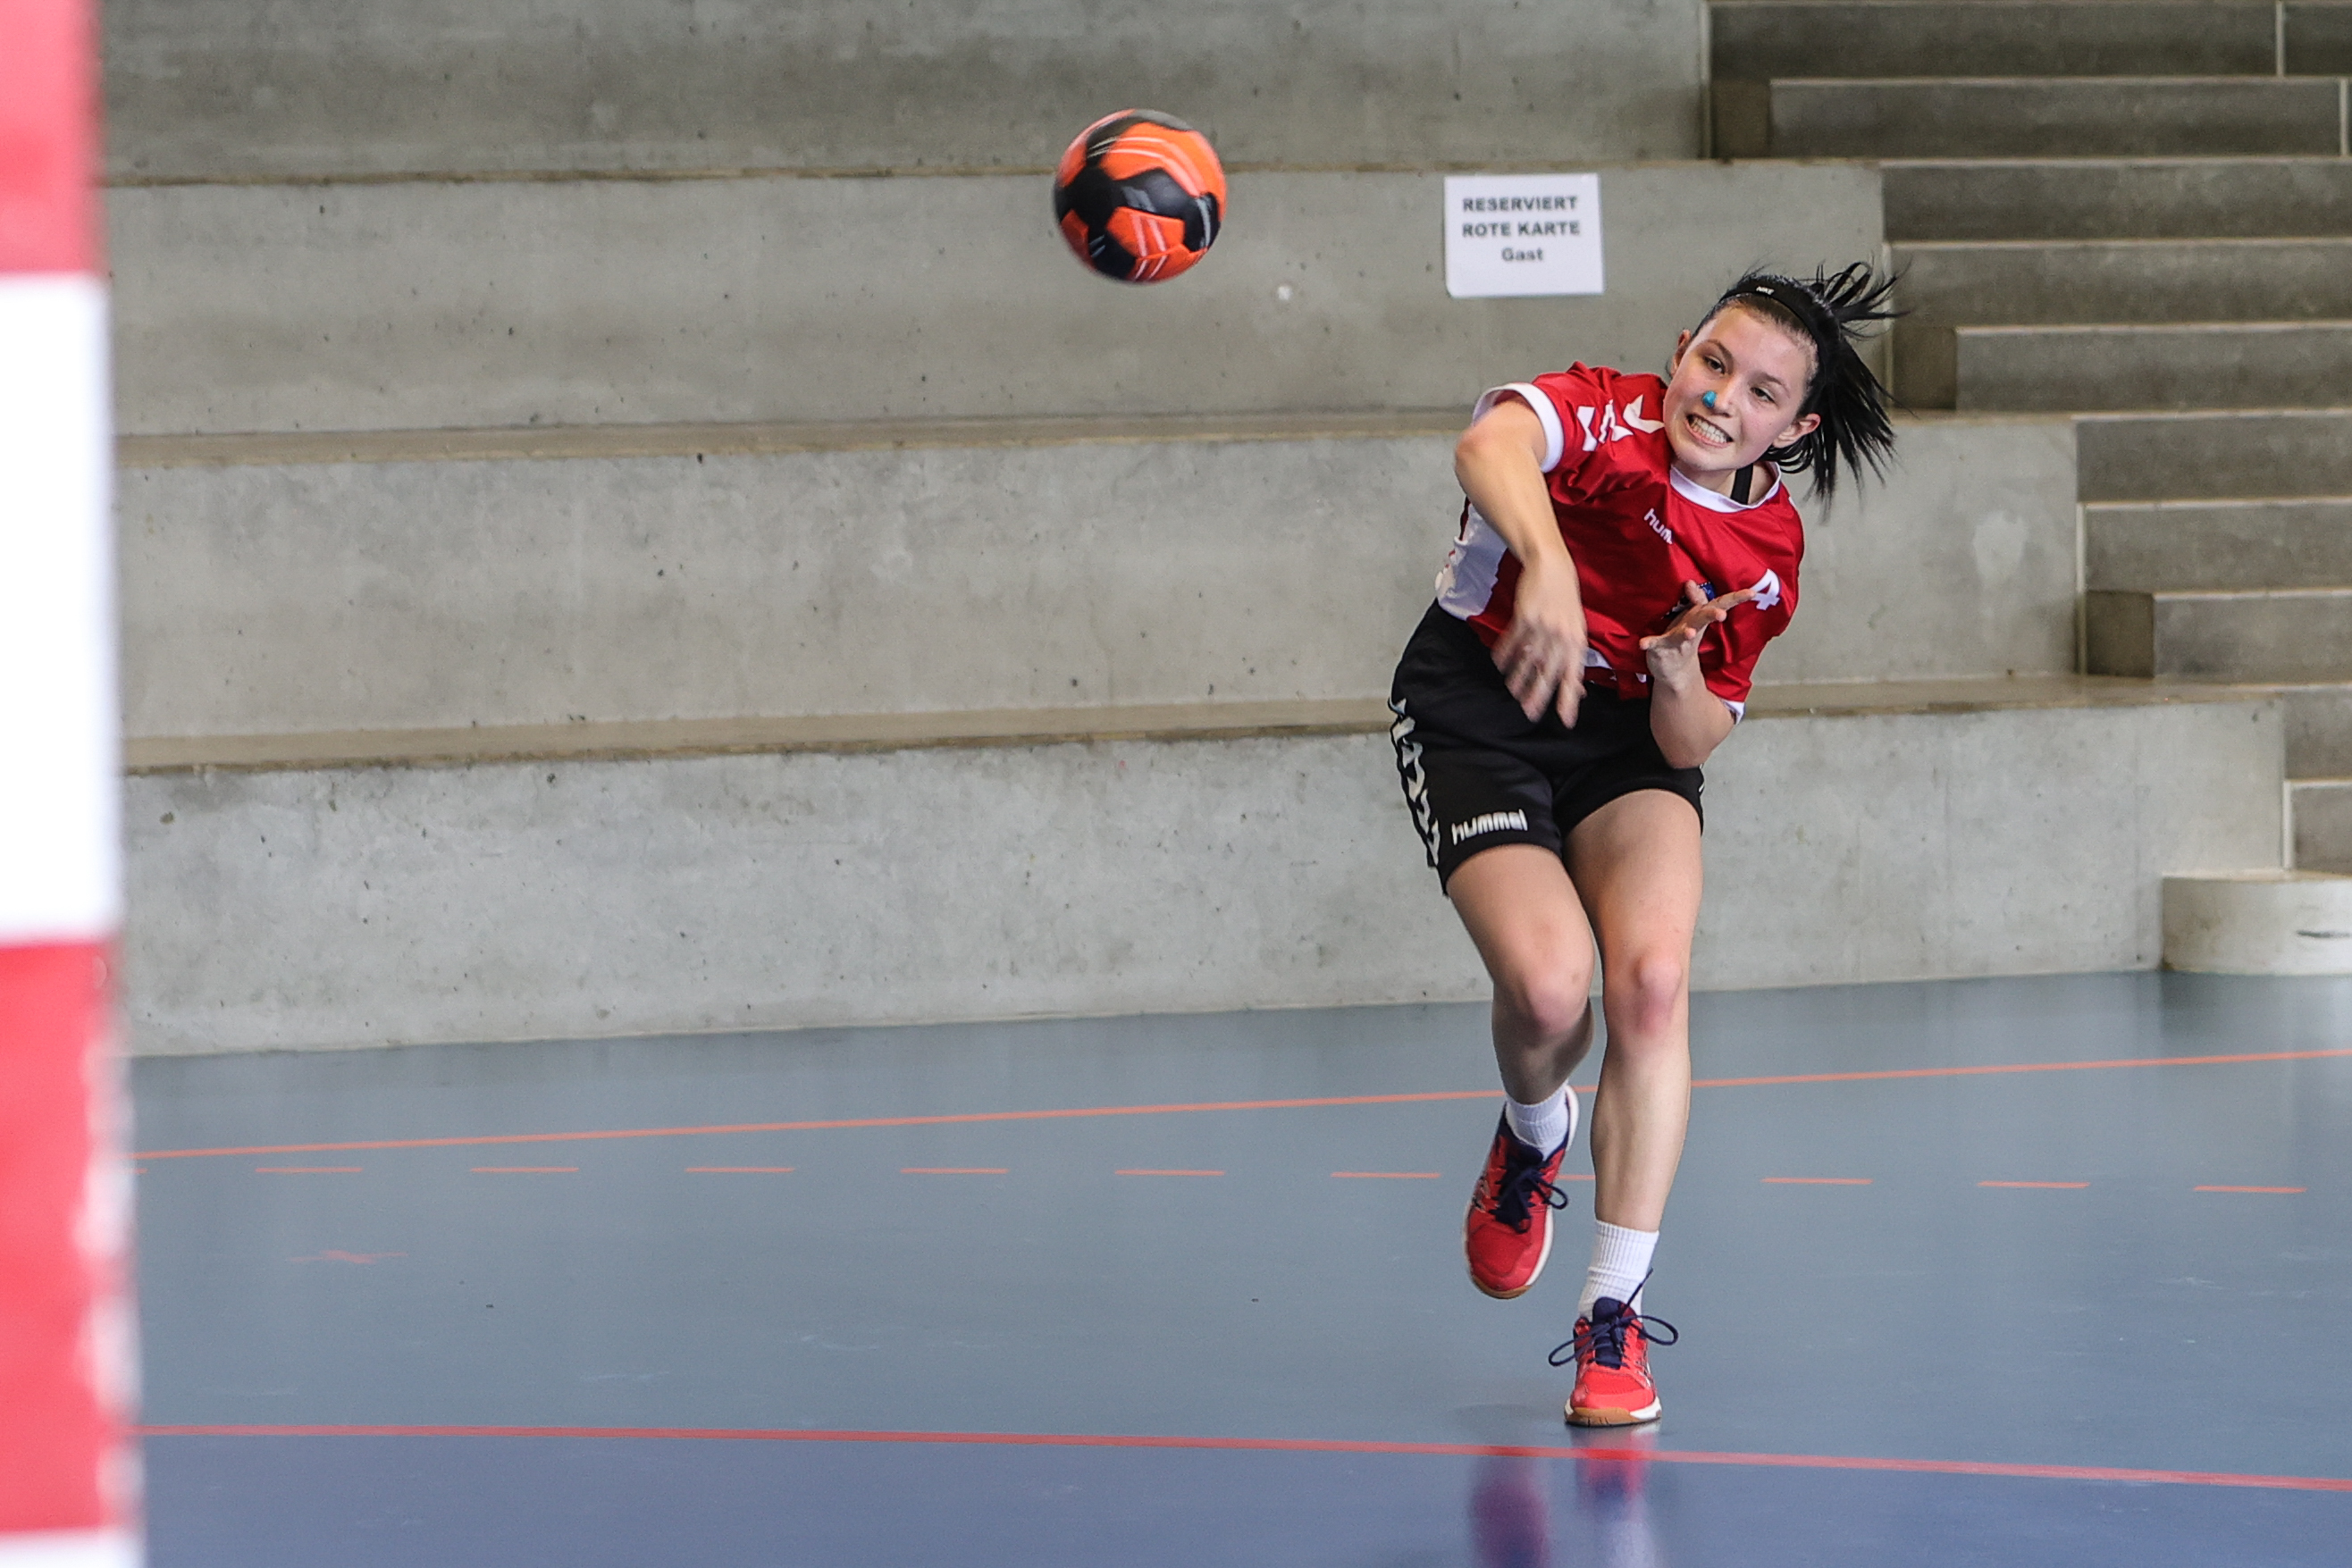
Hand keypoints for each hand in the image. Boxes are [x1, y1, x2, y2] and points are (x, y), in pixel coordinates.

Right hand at [1494, 556, 1588, 724]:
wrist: (1553, 568)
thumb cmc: (1566, 601)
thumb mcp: (1577, 629)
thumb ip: (1575, 657)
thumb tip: (1578, 688)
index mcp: (1577, 641)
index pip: (1574, 676)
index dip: (1570, 699)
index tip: (1566, 720)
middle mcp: (1561, 636)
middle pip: (1548, 672)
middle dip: (1538, 695)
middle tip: (1529, 712)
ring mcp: (1542, 626)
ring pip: (1528, 658)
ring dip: (1518, 677)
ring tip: (1512, 690)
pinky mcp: (1525, 616)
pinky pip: (1512, 640)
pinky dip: (1505, 653)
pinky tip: (1499, 664)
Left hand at [1639, 581, 1755, 689]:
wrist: (1675, 671)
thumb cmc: (1685, 637)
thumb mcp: (1692, 617)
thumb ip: (1695, 600)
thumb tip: (1691, 581)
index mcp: (1700, 618)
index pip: (1720, 605)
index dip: (1735, 598)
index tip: (1752, 592)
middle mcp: (1692, 629)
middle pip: (1703, 620)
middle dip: (1712, 615)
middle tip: (1721, 614)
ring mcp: (1677, 642)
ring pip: (1683, 636)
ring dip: (1687, 633)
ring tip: (1690, 632)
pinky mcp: (1661, 650)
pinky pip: (1655, 646)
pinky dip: (1649, 644)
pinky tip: (1642, 643)